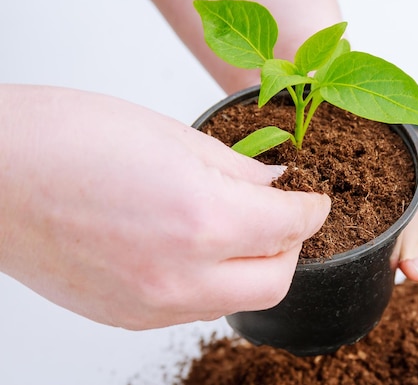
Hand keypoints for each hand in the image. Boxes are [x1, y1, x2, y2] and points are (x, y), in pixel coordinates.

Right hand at [0, 85, 329, 329]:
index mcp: (201, 219)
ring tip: (236, 229)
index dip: (312, 209)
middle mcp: (181, 276)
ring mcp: (152, 306)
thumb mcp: (171, 135)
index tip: (314, 199)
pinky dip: (210, 282)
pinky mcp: (127, 317)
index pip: (290, 226)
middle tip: (282, 216)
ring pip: (235, 301)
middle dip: (291, 247)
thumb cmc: (67, 138)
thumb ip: (236, 169)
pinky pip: (193, 309)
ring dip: (251, 267)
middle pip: (275, 281)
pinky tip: (193, 249)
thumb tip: (275, 186)